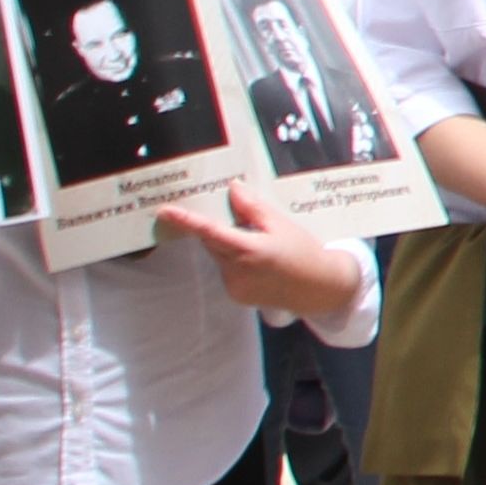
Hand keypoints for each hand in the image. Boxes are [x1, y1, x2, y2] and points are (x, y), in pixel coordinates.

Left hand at [154, 183, 363, 319]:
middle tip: (238, 218)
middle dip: (218, 229)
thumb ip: (253, 208)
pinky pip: (226, 270)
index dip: (186, 221)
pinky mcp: (236, 295)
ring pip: (219, 257)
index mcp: (249, 250)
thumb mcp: (282, 225)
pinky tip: (258, 262)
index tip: (165, 211)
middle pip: (212, 242)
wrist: (320, 289)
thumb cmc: (304, 253)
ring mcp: (234, 286)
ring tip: (258, 243)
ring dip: (228, 246)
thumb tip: (232, 189)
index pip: (210, 232)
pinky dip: (234, 261)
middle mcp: (237, 271)